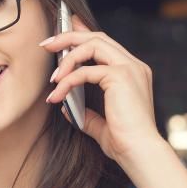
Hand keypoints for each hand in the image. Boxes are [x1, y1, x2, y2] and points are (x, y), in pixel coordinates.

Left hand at [41, 16, 162, 166]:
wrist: (139, 153)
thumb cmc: (124, 142)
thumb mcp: (100, 125)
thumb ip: (86, 114)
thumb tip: (66, 108)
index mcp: (132, 72)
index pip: (104, 44)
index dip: (82, 34)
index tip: (61, 37)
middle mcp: (133, 65)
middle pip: (97, 37)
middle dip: (69, 37)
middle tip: (47, 45)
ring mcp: (129, 68)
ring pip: (92, 45)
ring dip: (67, 56)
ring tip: (52, 76)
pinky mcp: (121, 76)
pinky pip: (85, 71)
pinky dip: (67, 81)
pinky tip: (56, 95)